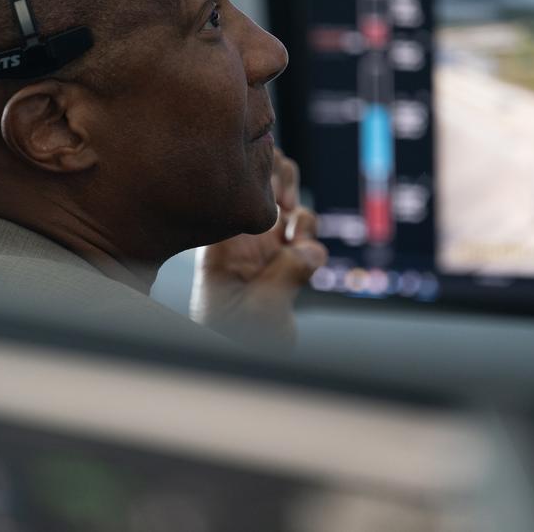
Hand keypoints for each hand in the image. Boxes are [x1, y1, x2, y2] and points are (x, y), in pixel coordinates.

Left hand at [190, 149, 327, 350]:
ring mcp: (268, 245)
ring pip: (289, 203)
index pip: (232, 187)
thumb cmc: (234, 334)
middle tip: (285, 200)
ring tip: (295, 235)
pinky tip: (305, 258)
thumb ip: (285, 276)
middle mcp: (243, 234)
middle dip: (280, 178)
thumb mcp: (256, 307)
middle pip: (261, 179)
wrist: (246, 359)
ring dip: (300, 213)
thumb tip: (312, 249)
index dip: (253, 175)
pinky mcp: (289, 261)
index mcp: (222, 236)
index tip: (269, 195)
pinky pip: (307, 237)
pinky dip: (312, 241)